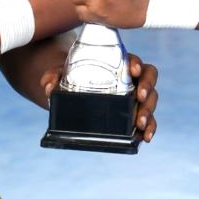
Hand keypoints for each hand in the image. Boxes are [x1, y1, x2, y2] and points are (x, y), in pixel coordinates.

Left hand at [40, 53, 159, 142]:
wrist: (73, 90)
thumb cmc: (72, 75)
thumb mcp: (62, 72)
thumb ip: (54, 75)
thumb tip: (48, 87)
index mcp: (119, 63)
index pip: (134, 60)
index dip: (137, 64)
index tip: (133, 70)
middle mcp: (132, 79)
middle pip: (149, 79)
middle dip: (147, 88)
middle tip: (140, 97)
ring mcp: (135, 97)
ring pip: (150, 101)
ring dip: (148, 112)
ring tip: (140, 124)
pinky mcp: (134, 115)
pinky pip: (148, 121)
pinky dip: (149, 129)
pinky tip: (145, 138)